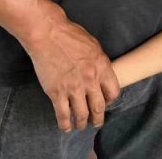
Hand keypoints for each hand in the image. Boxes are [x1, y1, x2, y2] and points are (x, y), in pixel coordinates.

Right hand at [22, 9, 119, 131]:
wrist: (48, 34)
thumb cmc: (70, 35)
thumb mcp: (94, 46)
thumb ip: (99, 62)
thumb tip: (101, 73)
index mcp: (102, 67)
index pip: (113, 92)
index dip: (110, 101)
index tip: (106, 103)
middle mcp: (90, 80)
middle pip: (99, 107)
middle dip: (98, 118)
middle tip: (96, 122)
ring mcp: (73, 88)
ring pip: (81, 115)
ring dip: (82, 123)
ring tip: (81, 126)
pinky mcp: (56, 93)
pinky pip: (63, 115)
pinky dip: (65, 124)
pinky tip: (66, 127)